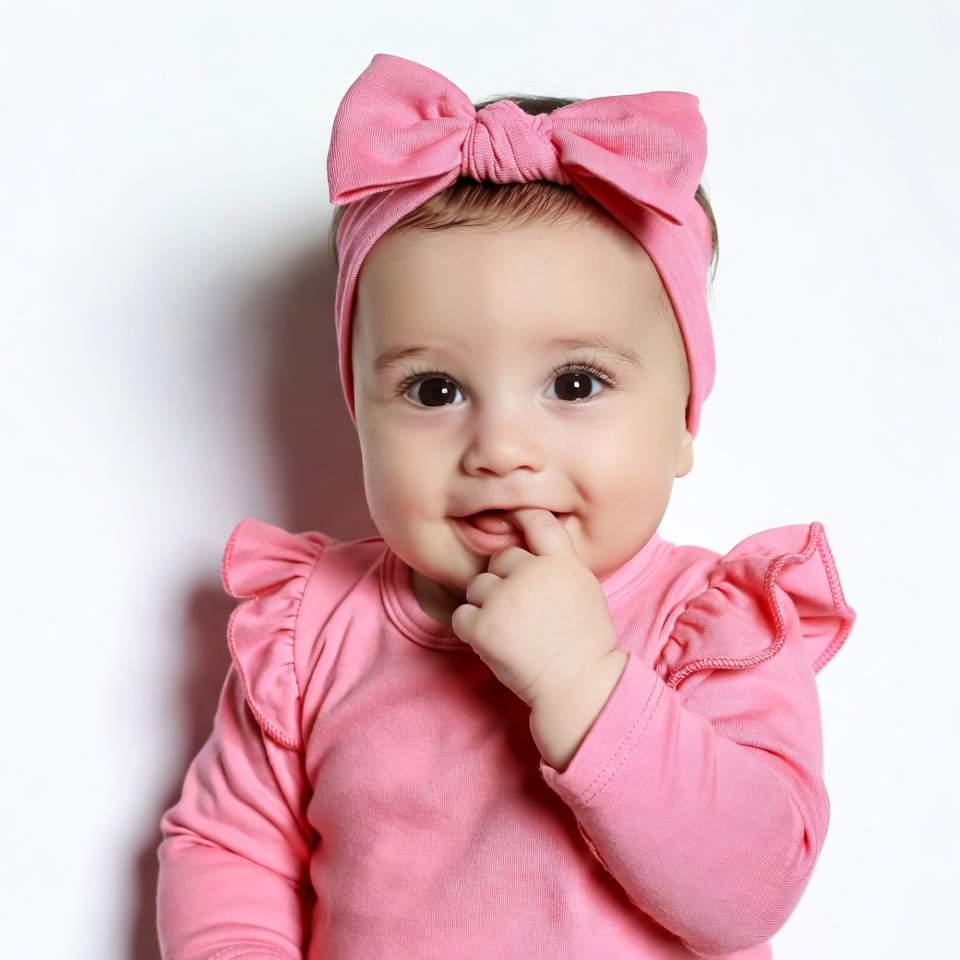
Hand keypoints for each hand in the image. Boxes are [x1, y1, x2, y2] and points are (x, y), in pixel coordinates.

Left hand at [452, 509, 626, 768]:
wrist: (579, 687)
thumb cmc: (584, 643)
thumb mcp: (584, 589)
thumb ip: (557, 562)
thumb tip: (526, 544)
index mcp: (563, 563)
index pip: (538, 521)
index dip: (521, 515)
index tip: (510, 517)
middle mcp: (533, 573)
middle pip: (500, 559)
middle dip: (504, 581)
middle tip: (522, 613)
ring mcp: (506, 598)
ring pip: (478, 586)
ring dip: (486, 606)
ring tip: (511, 632)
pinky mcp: (483, 625)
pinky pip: (462, 615)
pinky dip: (472, 630)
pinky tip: (495, 644)